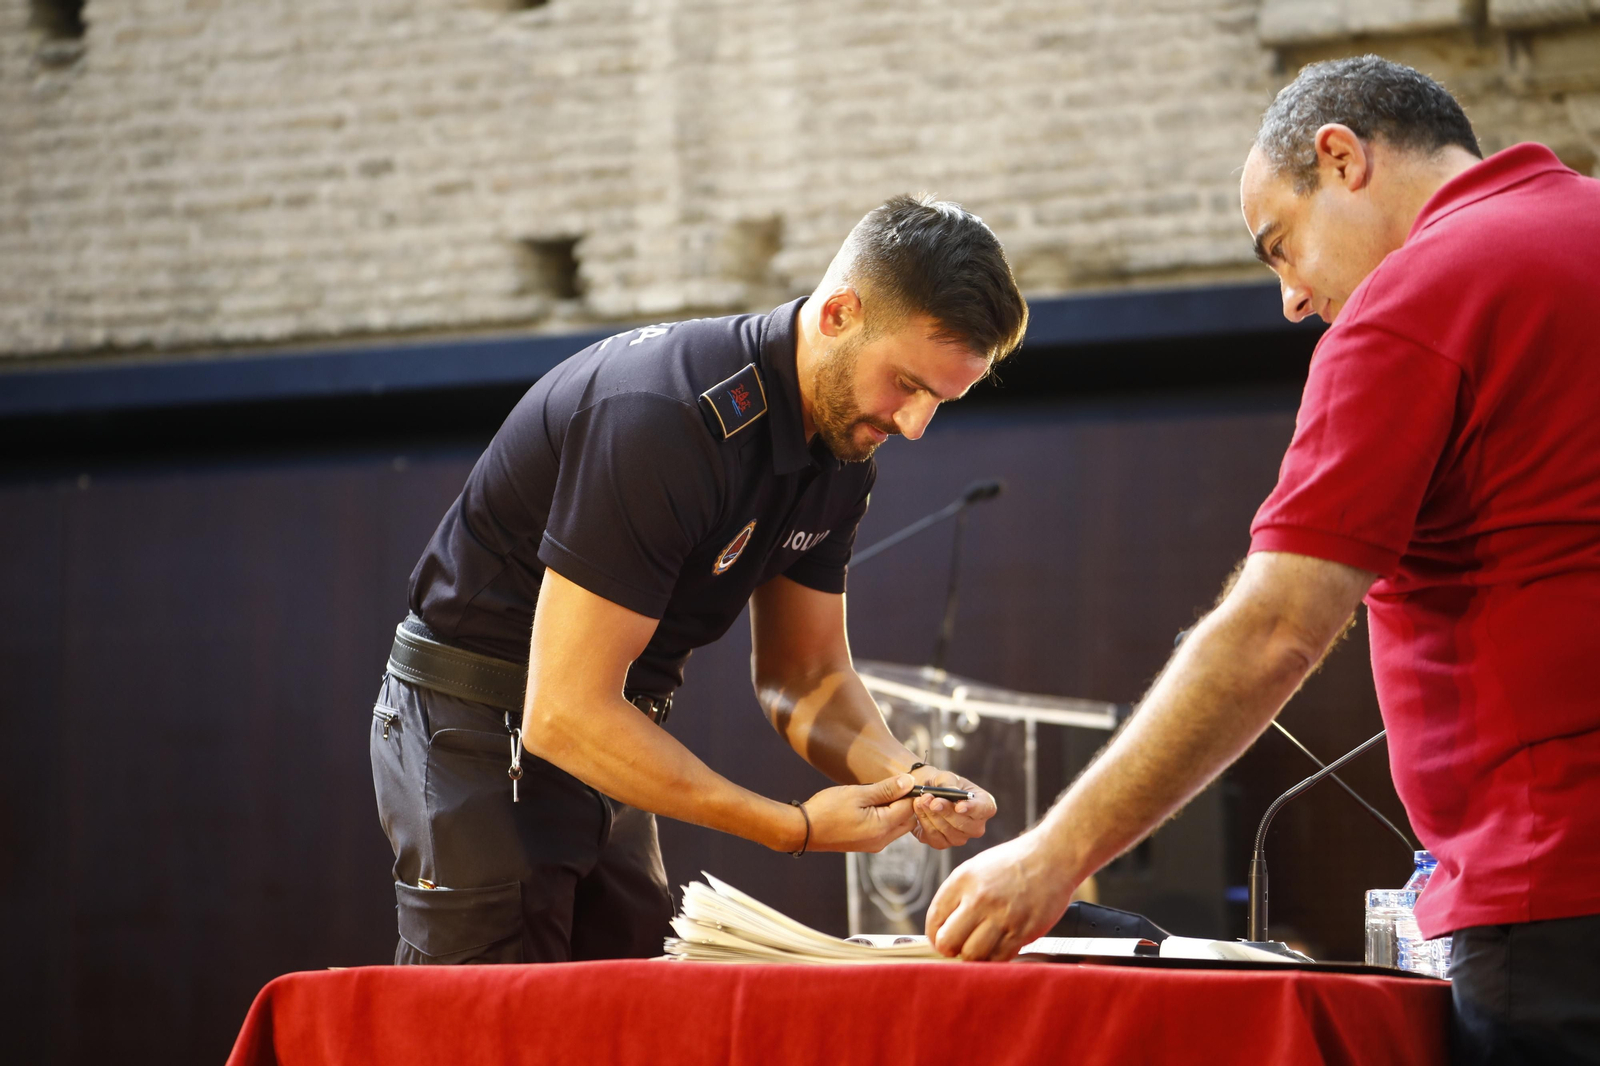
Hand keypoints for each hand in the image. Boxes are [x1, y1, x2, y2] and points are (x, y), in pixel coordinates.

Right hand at [799, 773, 916, 852]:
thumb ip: (886, 789)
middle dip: (906, 802)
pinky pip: (886, 830)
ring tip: (879, 793)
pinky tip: (871, 804)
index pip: (910, 808)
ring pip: (898, 825)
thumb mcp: (858, 793)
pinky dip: (886, 817)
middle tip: (892, 785)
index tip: (905, 778)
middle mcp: (882, 840)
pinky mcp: (866, 844)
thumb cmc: (828, 809)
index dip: (911, 791)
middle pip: (908, 819)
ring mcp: (874, 844)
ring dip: (895, 809)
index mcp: (883, 827)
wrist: (804, 830)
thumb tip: (909, 782)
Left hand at [909, 766, 996, 849]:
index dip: (973, 809)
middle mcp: (976, 825)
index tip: (958, 806)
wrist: (925, 791)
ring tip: (920, 800)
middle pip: (966, 825)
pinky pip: (935, 838)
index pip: (985, 809)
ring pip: (949, 832)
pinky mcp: (943, 843)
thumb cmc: (941, 783)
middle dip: (945, 811)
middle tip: (928, 798)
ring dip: (931, 815)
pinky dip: (924, 823)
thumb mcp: (945, 777)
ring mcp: (960, 837)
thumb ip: (949, 784)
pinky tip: (918, 809)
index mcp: (984, 805)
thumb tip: (952, 793)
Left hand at [924, 830, 1077, 960]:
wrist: (1053, 857)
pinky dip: (996, 958)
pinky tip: (999, 946)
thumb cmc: (1014, 863)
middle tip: (959, 947)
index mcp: (963, 880)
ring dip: (974, 956)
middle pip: (948, 942)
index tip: (940, 940)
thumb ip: (957, 895)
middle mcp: (979, 899)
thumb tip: (941, 928)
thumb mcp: (976, 868)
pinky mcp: (1023, 931)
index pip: (934, 919)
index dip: (934, 935)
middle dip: (950, 949)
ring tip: (981, 947)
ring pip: (973, 955)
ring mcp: (1002, 916)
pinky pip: (999, 958)